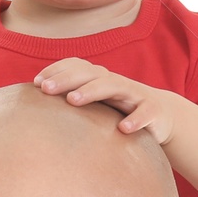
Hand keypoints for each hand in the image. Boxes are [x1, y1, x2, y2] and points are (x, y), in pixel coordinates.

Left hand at [33, 61, 178, 143]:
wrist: (161, 115)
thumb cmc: (120, 111)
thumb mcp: (97, 104)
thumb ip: (73, 101)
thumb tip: (38, 109)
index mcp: (100, 79)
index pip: (77, 67)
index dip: (57, 71)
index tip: (36, 83)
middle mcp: (115, 82)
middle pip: (90, 74)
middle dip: (66, 79)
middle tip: (45, 89)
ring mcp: (135, 94)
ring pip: (114, 86)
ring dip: (92, 91)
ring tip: (72, 100)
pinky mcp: (152, 111)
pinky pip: (144, 113)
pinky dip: (135, 120)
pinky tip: (123, 129)